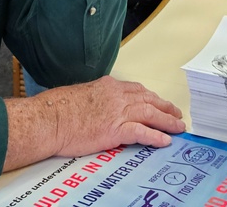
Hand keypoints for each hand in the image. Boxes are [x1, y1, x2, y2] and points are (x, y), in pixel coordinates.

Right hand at [3, 76, 184, 169]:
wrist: (49, 119)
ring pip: (150, 113)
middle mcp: (116, 96)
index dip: (151, 97)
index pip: (136, 89)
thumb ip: (96, 98)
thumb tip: (99, 106)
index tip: (159, 102)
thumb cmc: (57, 110)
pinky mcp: (115, 129)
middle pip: (148, 99)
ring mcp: (117, 112)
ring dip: (167, 120)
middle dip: (165, 107)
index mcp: (108, 86)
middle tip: (176, 114)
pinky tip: (165, 140)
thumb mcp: (81, 95)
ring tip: (178, 127)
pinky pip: (142, 132)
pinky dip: (155, 136)